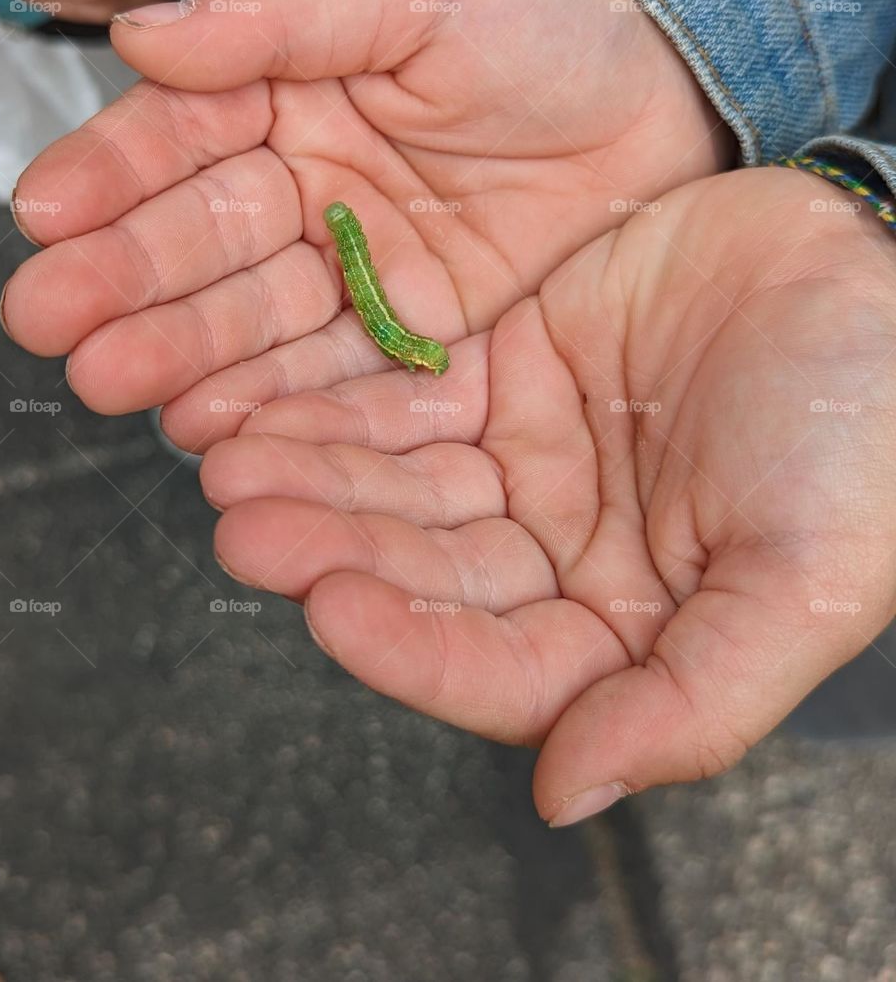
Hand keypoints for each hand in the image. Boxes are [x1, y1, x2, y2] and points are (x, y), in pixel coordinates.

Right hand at [1, 0, 732, 443]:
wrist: (668, 93)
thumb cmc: (545, 19)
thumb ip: (281, 15)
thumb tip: (141, 32)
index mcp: (285, 95)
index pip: (179, 138)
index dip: (110, 176)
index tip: (44, 216)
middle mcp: (305, 192)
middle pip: (201, 243)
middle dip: (125, 282)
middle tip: (54, 323)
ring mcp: (355, 272)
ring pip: (253, 320)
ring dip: (182, 354)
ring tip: (118, 382)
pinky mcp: (416, 337)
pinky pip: (337, 375)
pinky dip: (276, 401)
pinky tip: (214, 421)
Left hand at [198, 167, 895, 820]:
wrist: (873, 270)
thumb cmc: (868, 429)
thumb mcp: (807, 580)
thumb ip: (696, 702)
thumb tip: (566, 794)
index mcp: (633, 631)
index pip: (499, 666)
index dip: (413, 646)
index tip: (332, 608)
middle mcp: (566, 556)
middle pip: (427, 571)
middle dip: (334, 549)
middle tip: (246, 524)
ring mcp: (530, 464)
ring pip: (402, 486)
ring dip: (317, 477)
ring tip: (231, 461)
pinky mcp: (508, 374)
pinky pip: (409, 394)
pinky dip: (341, 401)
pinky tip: (271, 403)